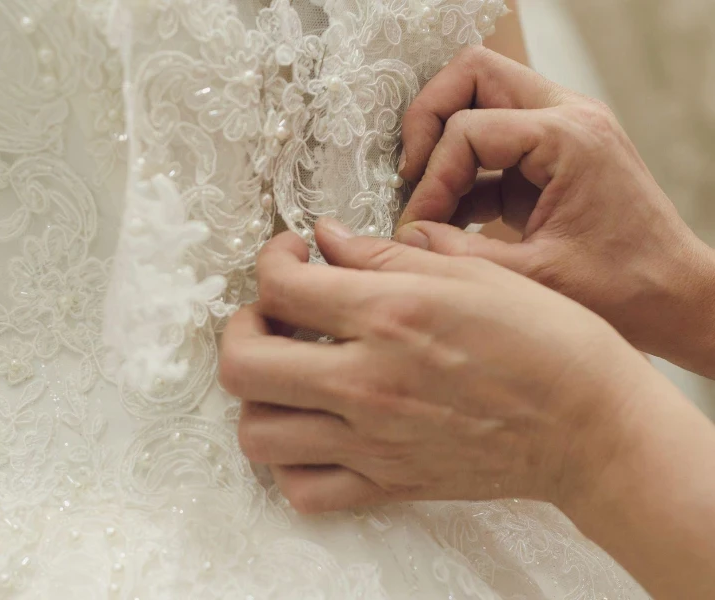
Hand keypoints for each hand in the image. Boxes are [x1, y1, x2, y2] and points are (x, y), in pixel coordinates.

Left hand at [219, 220, 653, 514]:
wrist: (591, 427)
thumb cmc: (546, 340)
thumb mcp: (471, 272)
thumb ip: (386, 253)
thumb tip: (326, 239)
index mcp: (389, 315)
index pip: (278, 286)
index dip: (270, 260)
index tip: (290, 256)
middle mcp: (367, 380)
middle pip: (242, 363)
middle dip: (238, 329)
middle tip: (269, 315)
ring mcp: (371, 440)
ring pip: (257, 433)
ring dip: (256, 397)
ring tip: (286, 374)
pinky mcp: (387, 483)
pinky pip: (303, 491)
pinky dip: (290, 464)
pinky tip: (312, 433)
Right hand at [395, 46, 714, 377]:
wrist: (676, 299)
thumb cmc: (626, 290)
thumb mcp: (535, 277)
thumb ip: (460, 255)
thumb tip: (405, 237)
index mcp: (569, 137)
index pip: (468, 128)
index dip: (431, 177)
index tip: (415, 223)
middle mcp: (567, 117)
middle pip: (473, 75)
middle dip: (428, 122)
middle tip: (410, 175)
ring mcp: (560, 132)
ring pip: (479, 99)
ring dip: (443, 145)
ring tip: (426, 200)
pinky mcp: (550, 159)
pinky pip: (490, 145)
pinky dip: (462, 176)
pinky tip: (449, 221)